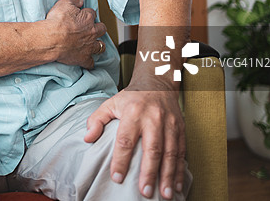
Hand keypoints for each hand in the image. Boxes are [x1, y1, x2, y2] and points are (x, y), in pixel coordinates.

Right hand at [43, 0, 106, 68]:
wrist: (52, 39)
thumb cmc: (57, 22)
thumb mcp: (63, 4)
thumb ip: (73, 0)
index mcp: (87, 18)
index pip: (91, 13)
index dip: (87, 14)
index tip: (82, 15)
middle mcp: (91, 32)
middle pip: (101, 29)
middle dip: (99, 28)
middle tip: (92, 29)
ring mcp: (89, 46)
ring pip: (100, 46)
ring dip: (99, 45)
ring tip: (95, 45)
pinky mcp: (83, 58)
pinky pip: (90, 63)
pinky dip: (89, 63)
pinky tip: (87, 63)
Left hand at [83, 77, 184, 198]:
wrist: (157, 81)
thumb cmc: (132, 97)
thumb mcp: (111, 103)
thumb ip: (97, 120)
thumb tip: (88, 138)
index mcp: (133, 113)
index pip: (125, 140)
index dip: (121, 160)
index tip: (117, 177)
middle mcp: (153, 118)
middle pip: (152, 149)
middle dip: (149, 172)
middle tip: (144, 192)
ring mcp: (169, 124)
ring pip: (170, 152)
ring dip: (168, 175)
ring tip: (165, 194)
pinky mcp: (180, 128)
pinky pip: (181, 151)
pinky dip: (179, 169)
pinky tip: (177, 185)